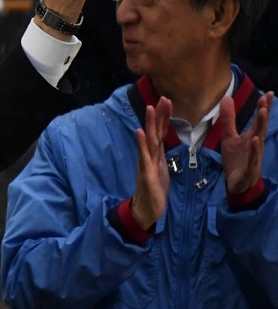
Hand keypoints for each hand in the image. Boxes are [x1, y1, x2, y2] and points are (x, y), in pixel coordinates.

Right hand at [131, 97, 172, 229]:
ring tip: (150, 108)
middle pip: (154, 132)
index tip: (168, 102)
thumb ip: (161, 156)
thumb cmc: (155, 191)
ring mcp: (146, 163)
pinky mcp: (146, 173)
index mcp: (156, 155)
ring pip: (149, 140)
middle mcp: (149, 156)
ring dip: (149, 124)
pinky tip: (139, 132)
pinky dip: (141, 143)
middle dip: (159, 115)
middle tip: (163, 98)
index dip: (164, 117)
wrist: (146, 210)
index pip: (160, 132)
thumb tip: (163, 143)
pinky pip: (144, 156)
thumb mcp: (162, 170)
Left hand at [220, 91, 272, 193]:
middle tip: (266, 98)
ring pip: (259, 140)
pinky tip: (255, 139)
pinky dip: (254, 149)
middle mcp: (255, 144)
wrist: (237, 183)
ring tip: (263, 112)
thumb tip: (227, 98)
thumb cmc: (237, 159)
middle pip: (260, 126)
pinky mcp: (249, 167)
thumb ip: (228, 119)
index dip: (263, 107)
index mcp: (252, 136)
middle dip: (264, 113)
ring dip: (261, 126)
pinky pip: (253, 157)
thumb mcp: (229, 137)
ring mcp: (254, 155)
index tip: (268, 93)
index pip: (259, 120)